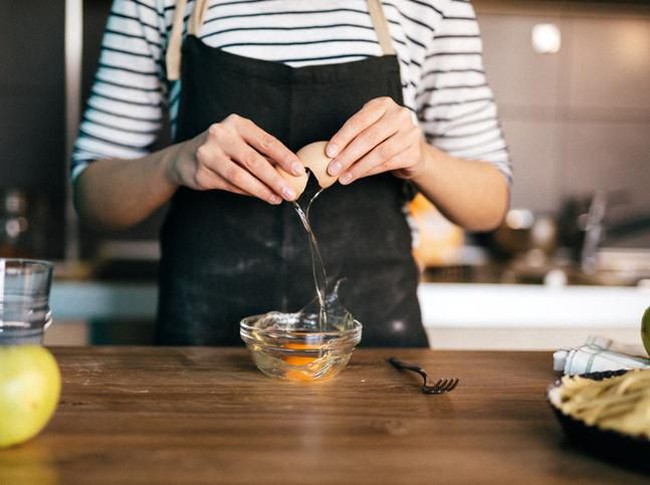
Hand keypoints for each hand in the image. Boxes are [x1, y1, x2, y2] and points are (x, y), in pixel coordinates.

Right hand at [169, 114, 304, 203]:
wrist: (185, 157)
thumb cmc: (223, 149)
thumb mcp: (242, 142)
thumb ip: (263, 154)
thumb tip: (291, 171)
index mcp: (237, 124)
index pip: (266, 141)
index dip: (285, 157)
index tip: (299, 171)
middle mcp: (221, 135)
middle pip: (254, 161)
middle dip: (275, 179)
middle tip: (290, 192)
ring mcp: (208, 153)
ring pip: (241, 176)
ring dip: (262, 190)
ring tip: (277, 198)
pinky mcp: (202, 172)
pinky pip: (231, 185)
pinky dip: (248, 192)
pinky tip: (261, 196)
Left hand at [325, 97, 426, 184]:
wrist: (411, 151)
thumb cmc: (383, 138)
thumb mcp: (368, 129)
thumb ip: (353, 137)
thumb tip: (330, 155)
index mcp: (384, 104)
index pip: (359, 121)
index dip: (342, 138)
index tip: (329, 153)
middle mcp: (400, 115)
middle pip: (369, 137)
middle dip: (348, 155)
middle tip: (333, 169)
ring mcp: (410, 133)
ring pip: (380, 153)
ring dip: (358, 167)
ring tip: (343, 177)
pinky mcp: (414, 152)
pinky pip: (388, 164)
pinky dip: (370, 171)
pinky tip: (357, 176)